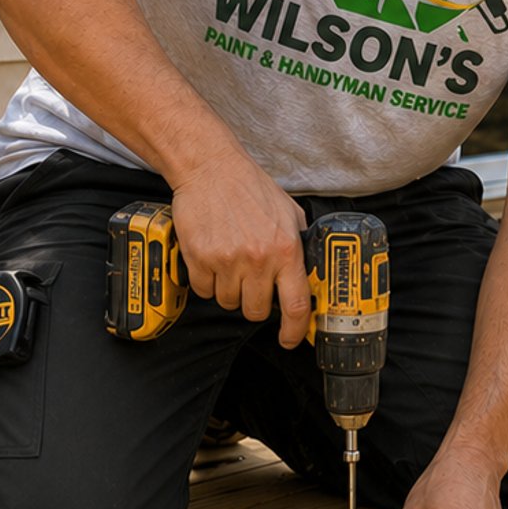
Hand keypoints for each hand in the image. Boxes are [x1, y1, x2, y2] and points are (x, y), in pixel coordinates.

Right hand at [168, 151, 310, 346]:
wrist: (211, 169)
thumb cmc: (251, 189)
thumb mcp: (289, 214)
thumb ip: (299, 245)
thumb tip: (308, 275)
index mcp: (286, 250)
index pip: (296, 305)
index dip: (294, 331)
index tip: (289, 340)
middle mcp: (258, 259)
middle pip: (256, 311)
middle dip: (255, 304)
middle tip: (252, 283)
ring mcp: (227, 261)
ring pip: (228, 303)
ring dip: (230, 291)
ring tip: (231, 262)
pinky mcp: (199, 259)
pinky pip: (203, 291)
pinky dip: (207, 282)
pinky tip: (212, 259)